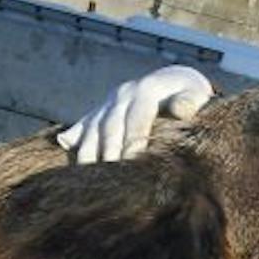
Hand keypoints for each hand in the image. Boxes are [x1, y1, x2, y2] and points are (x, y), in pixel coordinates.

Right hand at [57, 65, 213, 163]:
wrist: (173, 81)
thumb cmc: (190, 96)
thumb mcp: (196, 95)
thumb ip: (190, 102)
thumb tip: (181, 109)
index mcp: (147, 89)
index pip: (138, 116)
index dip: (135, 138)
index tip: (133, 161)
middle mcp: (123, 94)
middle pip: (111, 125)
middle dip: (109, 151)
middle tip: (109, 177)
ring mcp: (108, 103)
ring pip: (93, 128)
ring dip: (88, 152)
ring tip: (87, 177)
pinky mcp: (100, 112)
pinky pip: (83, 126)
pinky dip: (73, 138)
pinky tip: (62, 147)